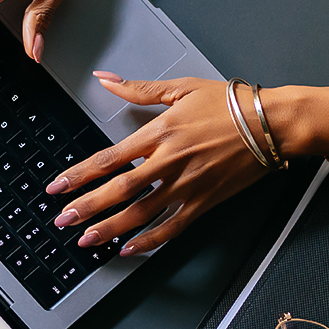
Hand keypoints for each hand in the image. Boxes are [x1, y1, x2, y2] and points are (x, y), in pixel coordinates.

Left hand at [47, 73, 273, 255]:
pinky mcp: (204, 201)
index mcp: (159, 133)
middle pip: (118, 190)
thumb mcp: (181, 88)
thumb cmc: (229, 103)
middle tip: (62, 220)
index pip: (108, 159)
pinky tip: (129, 249)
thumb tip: (105, 80)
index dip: (79, 175)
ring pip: (140, 213)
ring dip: (109, 228)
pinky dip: (149, 241)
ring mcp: (186, 185)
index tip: (57, 187)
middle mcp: (168, 162)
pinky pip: (172, 227)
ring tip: (86, 239)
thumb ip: (139, 89)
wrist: (270, 123)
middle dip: (86, 207)